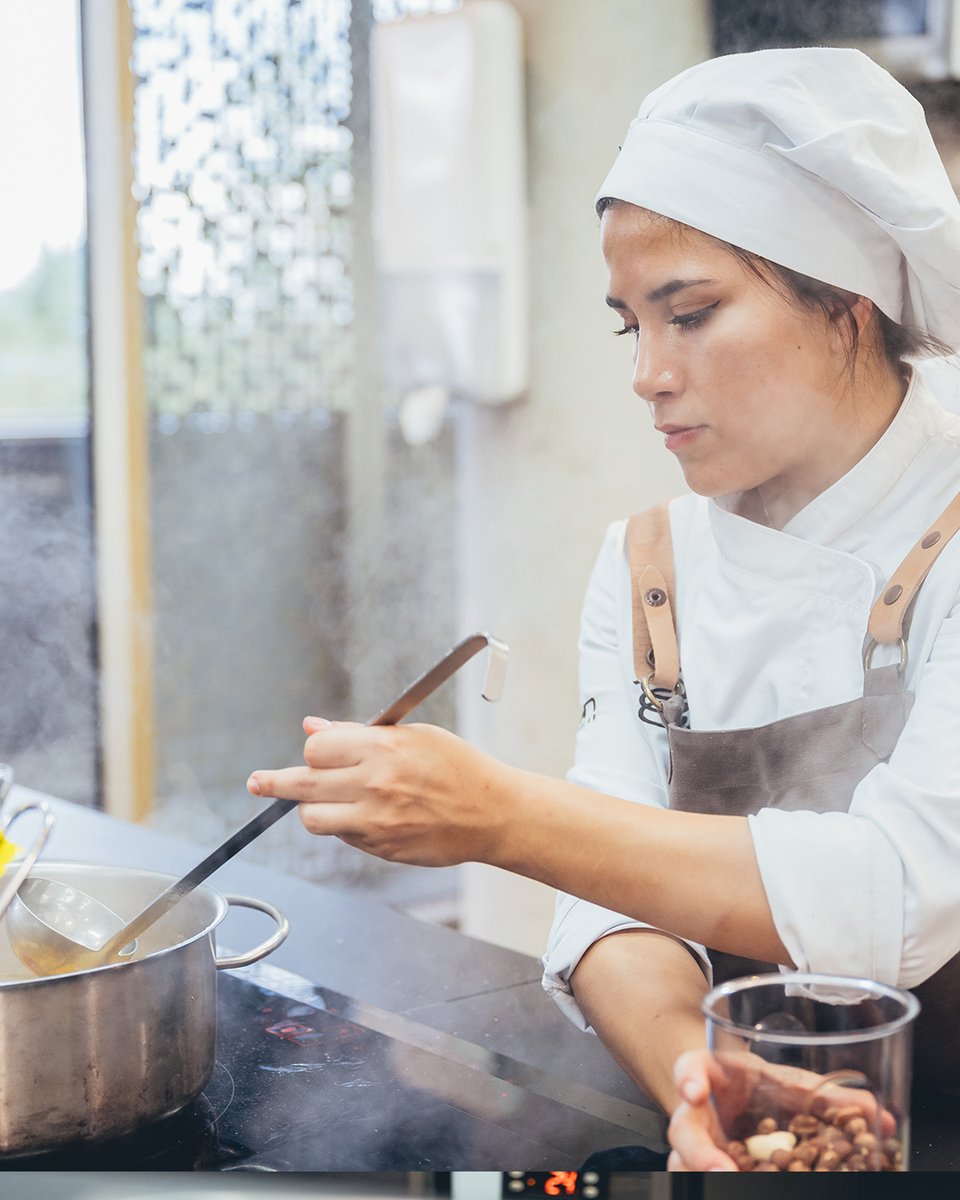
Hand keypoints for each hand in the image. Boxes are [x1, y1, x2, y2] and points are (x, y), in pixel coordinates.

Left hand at [246, 719, 512, 865]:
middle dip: (274, 783)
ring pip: (313, 818)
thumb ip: (357, 734)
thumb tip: (312, 727)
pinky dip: (345, 825)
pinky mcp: (381, 847)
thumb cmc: (458, 767)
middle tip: (256, 783)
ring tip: (323, 801)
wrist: (494, 813)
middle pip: (303, 783)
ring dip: (313, 809)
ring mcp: (376, 820)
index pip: (316, 748)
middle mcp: (374, 784)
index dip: (315, 749)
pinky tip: (369, 815)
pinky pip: (344, 836)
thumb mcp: (413, 736)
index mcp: (382, 748)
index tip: (319, 751)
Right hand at [667, 1048, 896, 1171]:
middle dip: (697, 1151)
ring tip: (725, 1186)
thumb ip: (832, 1099)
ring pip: (681, 1164)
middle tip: (721, 1170)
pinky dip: (707, 1185)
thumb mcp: (794, 1085)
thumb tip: (881, 1119)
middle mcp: (699, 1110)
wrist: (738, 1097)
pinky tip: (725, 1189)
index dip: (688, 1076)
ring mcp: (697, 1143)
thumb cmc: (764, 1087)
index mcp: (718, 1074)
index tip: (695, 1089)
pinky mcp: (701, 1166)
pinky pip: (694, 1180)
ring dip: (700, 1176)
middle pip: (682, 1127)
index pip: (691, 1065)